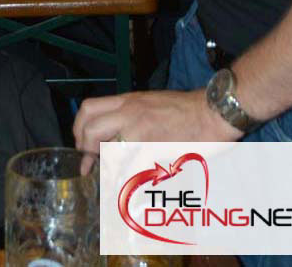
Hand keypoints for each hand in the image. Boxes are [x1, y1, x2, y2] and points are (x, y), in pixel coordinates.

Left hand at [73, 88, 239, 172]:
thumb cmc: (186, 109)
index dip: (79, 130)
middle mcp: (128, 113)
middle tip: (90, 165)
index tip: (82, 148)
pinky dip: (125, 181)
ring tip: (111, 180)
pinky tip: (129, 189)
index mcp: (127, 101)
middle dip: (85, 151)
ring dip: (106, 169)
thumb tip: (116, 135)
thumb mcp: (151, 103)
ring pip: (106, 151)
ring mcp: (140, 130)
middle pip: (90, 130)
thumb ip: (131, 116)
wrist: (212, 110)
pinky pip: (130, 168)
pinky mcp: (154, 148)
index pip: (88, 108)